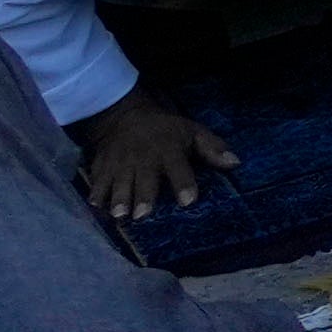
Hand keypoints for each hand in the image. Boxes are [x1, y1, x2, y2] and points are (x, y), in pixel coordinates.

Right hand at [73, 96, 229, 220]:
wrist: (125, 116)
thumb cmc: (165, 130)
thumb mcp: (192, 132)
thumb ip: (212, 149)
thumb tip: (236, 163)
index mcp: (169, 150)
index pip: (179, 168)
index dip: (184, 184)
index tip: (188, 201)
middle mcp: (144, 158)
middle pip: (144, 180)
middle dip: (143, 196)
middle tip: (143, 214)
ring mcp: (120, 164)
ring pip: (119, 183)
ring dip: (119, 199)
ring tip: (119, 215)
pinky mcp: (102, 167)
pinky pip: (98, 181)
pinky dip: (96, 194)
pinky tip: (95, 207)